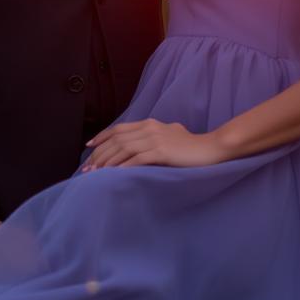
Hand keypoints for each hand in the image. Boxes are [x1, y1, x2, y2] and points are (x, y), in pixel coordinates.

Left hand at [81, 118, 226, 169]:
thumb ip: (154, 137)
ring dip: (107, 162)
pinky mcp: (162, 152)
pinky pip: (137, 159)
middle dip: (99, 154)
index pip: (118, 129)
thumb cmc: (191, 146)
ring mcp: (156, 139)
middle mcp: (150, 128)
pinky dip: (122, 167)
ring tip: (96, 174)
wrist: (211, 148)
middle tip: (88, 168)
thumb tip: (141, 147)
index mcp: (149, 123)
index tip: (89, 147)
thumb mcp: (170, 135)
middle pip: (117, 139)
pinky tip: (113, 175)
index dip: (101, 137)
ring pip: (123, 149)